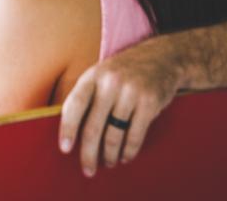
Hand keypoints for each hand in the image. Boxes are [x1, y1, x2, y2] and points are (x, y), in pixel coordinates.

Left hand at [58, 39, 182, 176]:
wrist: (162, 57)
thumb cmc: (123, 72)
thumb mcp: (100, 75)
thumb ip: (86, 96)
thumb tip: (69, 130)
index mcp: (92, 76)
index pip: (74, 104)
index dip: (68, 128)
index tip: (65, 149)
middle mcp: (110, 83)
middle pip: (94, 126)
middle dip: (89, 152)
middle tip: (88, 169)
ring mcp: (131, 92)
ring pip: (114, 134)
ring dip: (110, 154)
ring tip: (108, 162)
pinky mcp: (150, 102)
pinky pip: (135, 134)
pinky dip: (129, 150)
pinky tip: (125, 156)